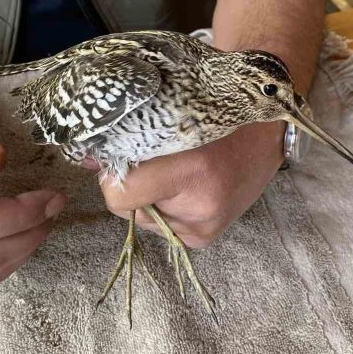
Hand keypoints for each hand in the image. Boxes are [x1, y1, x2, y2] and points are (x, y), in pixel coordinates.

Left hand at [101, 121, 284, 247]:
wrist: (267, 130)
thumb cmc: (218, 115)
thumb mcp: (175, 116)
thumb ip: (131, 139)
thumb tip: (86, 157)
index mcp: (191, 170)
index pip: (121, 194)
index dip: (113, 176)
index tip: (122, 156)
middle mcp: (200, 205)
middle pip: (128, 209)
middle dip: (132, 187)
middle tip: (157, 161)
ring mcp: (205, 226)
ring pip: (144, 219)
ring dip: (151, 198)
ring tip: (181, 172)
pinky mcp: (206, 238)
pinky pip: (162, 228)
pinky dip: (166, 210)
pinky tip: (189, 190)